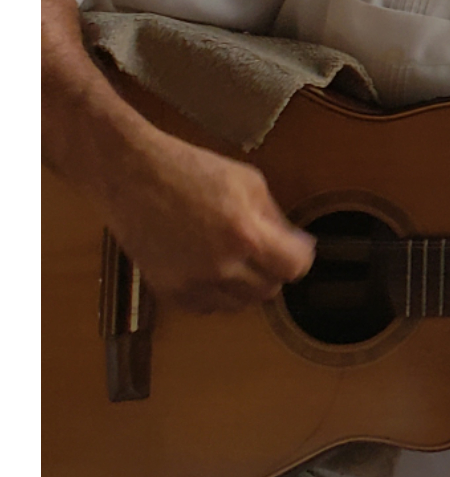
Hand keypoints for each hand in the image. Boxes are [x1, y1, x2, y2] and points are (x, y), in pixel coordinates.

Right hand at [96, 128, 315, 312]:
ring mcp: (194, 281)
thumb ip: (275, 217)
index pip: (295, 269)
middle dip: (269, 270)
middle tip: (256, 250)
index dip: (296, 258)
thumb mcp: (246, 181)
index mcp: (246, 234)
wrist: (126, 171)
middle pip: (270, 289)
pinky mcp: (170, 290)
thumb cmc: (186, 168)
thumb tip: (296, 246)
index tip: (292, 250)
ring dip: (242, 285)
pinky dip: (213, 293)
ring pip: (241, 303)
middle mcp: (222, 264)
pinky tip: (205, 268)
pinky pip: (209, 307)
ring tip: (227, 256)